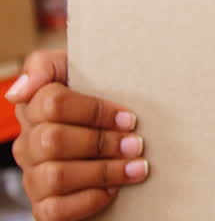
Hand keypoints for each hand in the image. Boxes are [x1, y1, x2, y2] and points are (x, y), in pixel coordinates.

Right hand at [6, 50, 148, 220]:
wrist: (115, 133)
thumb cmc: (101, 97)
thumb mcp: (78, 71)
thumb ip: (46, 66)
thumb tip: (20, 90)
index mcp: (35, 108)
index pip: (51, 103)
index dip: (94, 110)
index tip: (128, 118)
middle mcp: (29, 144)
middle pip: (53, 140)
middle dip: (101, 142)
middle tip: (136, 144)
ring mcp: (34, 176)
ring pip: (55, 176)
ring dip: (102, 171)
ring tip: (136, 167)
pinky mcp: (44, 206)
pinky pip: (54, 210)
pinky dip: (87, 200)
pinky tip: (113, 190)